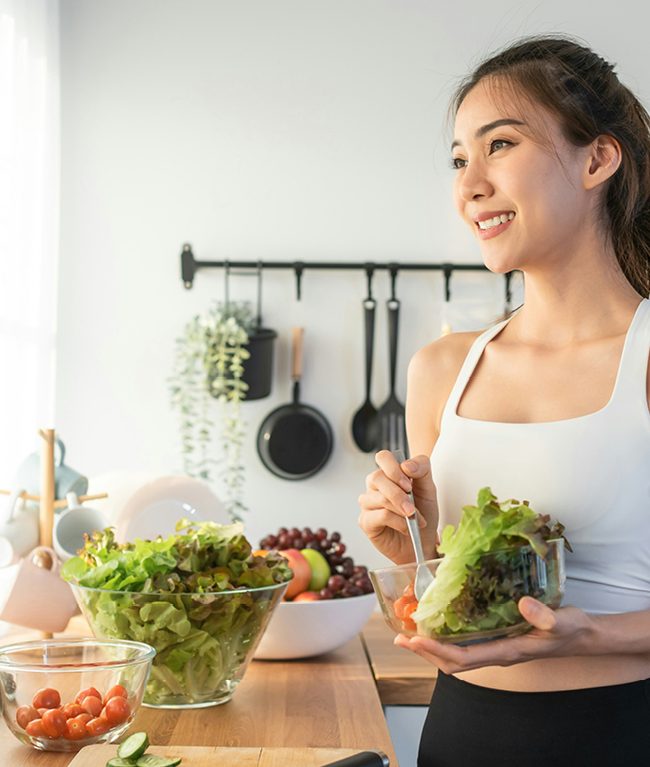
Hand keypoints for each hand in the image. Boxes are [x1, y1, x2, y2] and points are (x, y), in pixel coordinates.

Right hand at [358, 451, 438, 563]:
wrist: (423, 542)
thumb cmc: (424, 514)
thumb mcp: (429, 489)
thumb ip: (422, 470)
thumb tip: (406, 465)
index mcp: (389, 474)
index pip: (383, 457)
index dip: (394, 468)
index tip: (410, 484)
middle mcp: (375, 486)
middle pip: (377, 477)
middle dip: (398, 493)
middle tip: (413, 507)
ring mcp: (368, 503)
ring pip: (379, 498)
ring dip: (401, 510)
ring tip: (415, 520)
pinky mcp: (365, 521)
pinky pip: (380, 515)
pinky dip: (398, 522)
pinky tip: (405, 528)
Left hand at [394, 597, 592, 672]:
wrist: (581, 636)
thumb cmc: (570, 629)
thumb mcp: (561, 620)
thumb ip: (544, 615)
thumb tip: (523, 604)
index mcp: (506, 651)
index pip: (462, 657)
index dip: (436, 649)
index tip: (414, 639)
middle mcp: (496, 653)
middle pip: (452, 662)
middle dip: (425, 652)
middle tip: (400, 638)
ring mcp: (496, 649)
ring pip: (456, 657)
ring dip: (431, 648)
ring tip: (410, 634)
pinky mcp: (497, 641)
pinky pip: (465, 646)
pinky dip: (446, 640)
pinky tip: (439, 626)